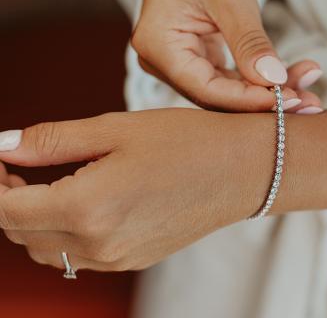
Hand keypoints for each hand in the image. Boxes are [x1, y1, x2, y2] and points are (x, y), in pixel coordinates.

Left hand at [0, 110, 273, 271]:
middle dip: (8, 199)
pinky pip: (81, 255)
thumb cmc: (186, 141)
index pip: (7, 207)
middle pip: (23, 233)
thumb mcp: (116, 129)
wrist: (241, 170)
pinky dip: (65, 233)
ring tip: (47, 183)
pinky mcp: (135, 259)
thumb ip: (53, 140)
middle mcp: (100, 244)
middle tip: (17, 165)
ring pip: (49, 250)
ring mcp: (119, 258)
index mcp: (89, 207)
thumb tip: (5, 145)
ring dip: (35, 219)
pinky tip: (82, 202)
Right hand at [132, 0, 322, 111]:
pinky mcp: (194, 57)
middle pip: (216, 95)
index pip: (206, 89)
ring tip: (305, 88)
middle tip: (307, 100)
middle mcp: (161, 61)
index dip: (248, 100)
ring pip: (224, 89)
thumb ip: (250, 42)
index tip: (289, 100)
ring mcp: (177, 61)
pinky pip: (225, 78)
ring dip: (263, 91)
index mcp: (158, 47)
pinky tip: (285, 78)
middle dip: (261, 98)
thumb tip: (275, 81)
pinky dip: (254, 79)